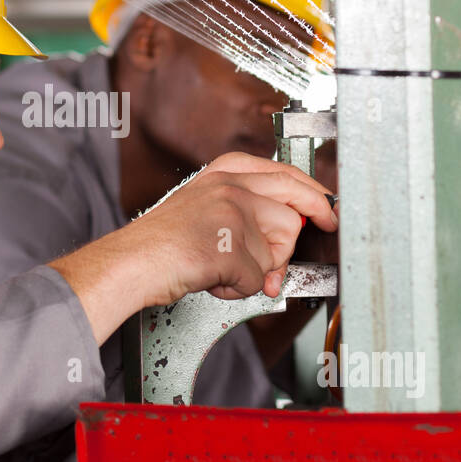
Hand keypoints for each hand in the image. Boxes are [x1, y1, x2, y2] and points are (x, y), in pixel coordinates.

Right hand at [132, 152, 336, 304]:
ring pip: (278, 251)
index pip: (287, 175)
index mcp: (225, 171)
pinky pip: (257, 280)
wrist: (131, 262)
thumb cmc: (161, 241)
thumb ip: (246, 212)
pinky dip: (237, 290)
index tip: (329, 207)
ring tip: (222, 268)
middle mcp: (231, 187)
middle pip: (293, 210)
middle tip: (309, 243)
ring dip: (257, 270)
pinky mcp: (231, 249)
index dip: (315, 194)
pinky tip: (213, 280)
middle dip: (299, 236)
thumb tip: (283, 238)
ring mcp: (233, 215)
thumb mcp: (204, 205)